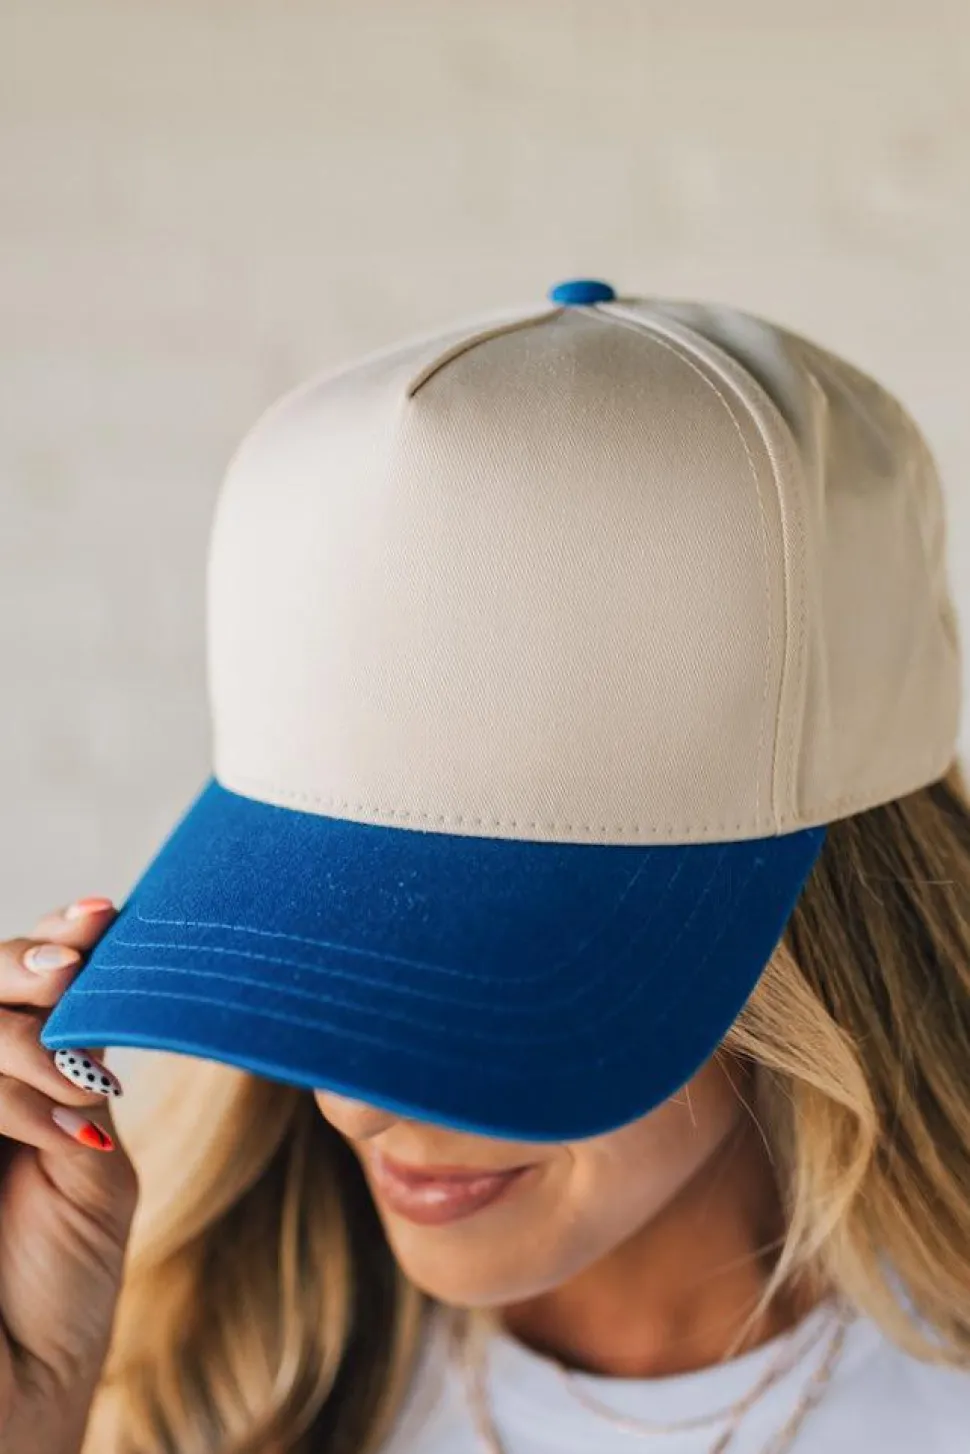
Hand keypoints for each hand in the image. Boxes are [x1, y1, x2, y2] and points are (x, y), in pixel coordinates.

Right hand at [0, 899, 138, 1453]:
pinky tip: (63, 1123)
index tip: (101, 914)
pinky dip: (6, 1095)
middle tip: (73, 969)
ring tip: (80, 1087)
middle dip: (27, 965)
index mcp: (10, 1078)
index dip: (51, 938)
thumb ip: (79, 1078)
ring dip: (24, 1041)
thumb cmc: (55, 1287)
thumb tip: (93, 992)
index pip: (18, 980)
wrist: (18, 1394)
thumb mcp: (88, 1165)